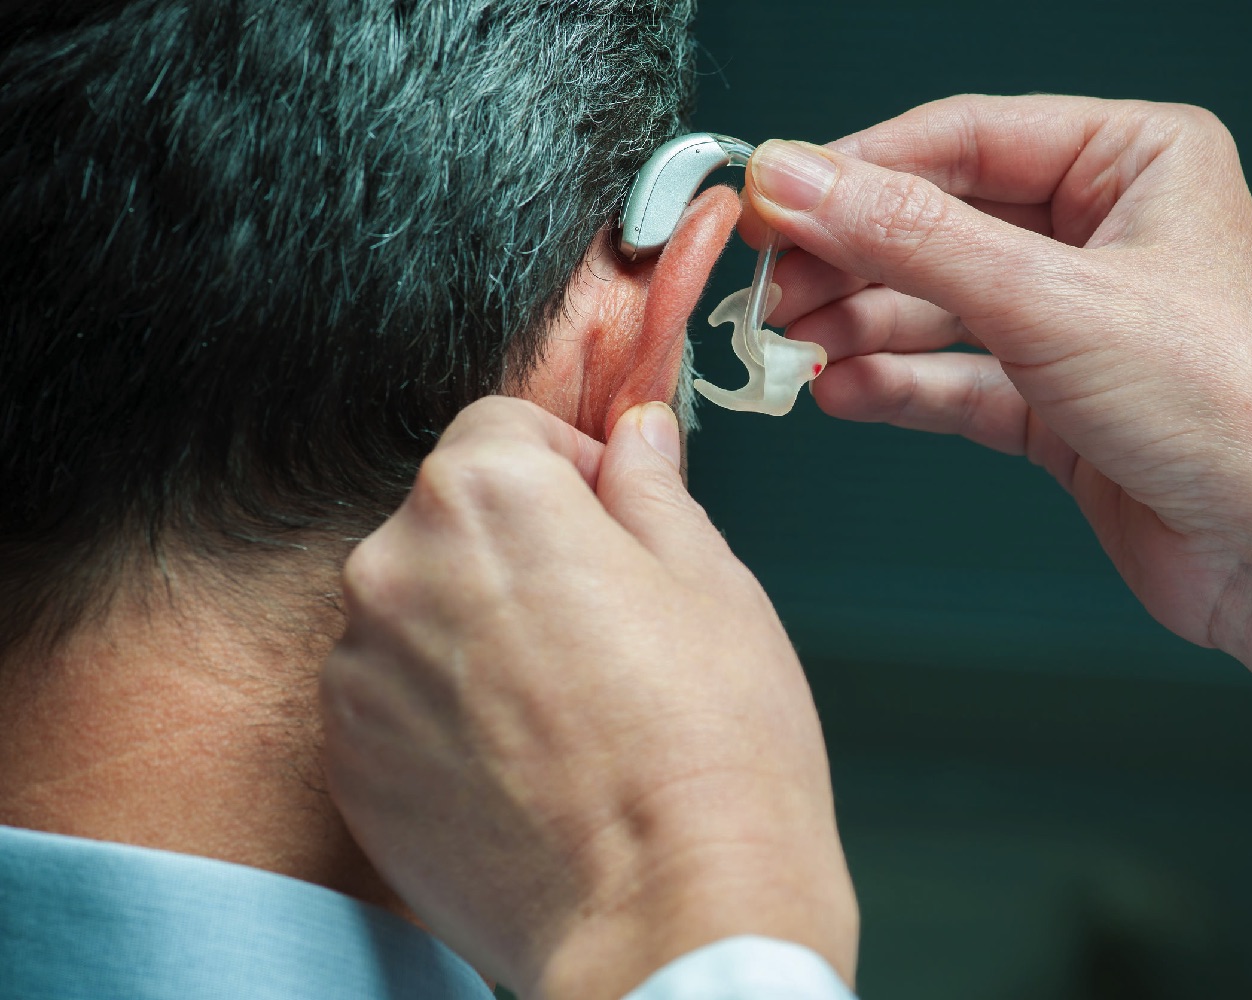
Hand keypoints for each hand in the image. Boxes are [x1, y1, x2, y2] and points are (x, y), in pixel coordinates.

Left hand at [320, 398, 856, 998]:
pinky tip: (524, 759)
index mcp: (486, 497)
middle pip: (451, 520)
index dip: (571, 468)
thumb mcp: (711, 582)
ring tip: (566, 706)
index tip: (612, 521)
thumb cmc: (710, 748)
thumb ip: (651, 488)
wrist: (667, 914)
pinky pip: (393, 701)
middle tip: (603, 623)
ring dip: (475, 631)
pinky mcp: (349, 766)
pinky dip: (443, 712)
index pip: (502, 429)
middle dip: (518, 548)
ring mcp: (360, 674)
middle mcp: (394, 569)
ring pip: (419, 612)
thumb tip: (636, 437)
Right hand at [742, 95, 1251, 740]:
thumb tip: (799, 179)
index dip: (855, 170)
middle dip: (847, 258)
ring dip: (857, 326)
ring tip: (786, 347)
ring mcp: (1076, 321)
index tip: (771, 200)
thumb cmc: (1233, 408)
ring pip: (936, 305)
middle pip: (938, 223)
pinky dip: (894, 384)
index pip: (962, 139)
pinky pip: (954, 378)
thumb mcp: (1051, 301)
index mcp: (1133, 161)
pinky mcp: (1057, 403)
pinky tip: (838, 390)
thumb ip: (911, 237)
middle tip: (765, 286)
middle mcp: (1103, 233)